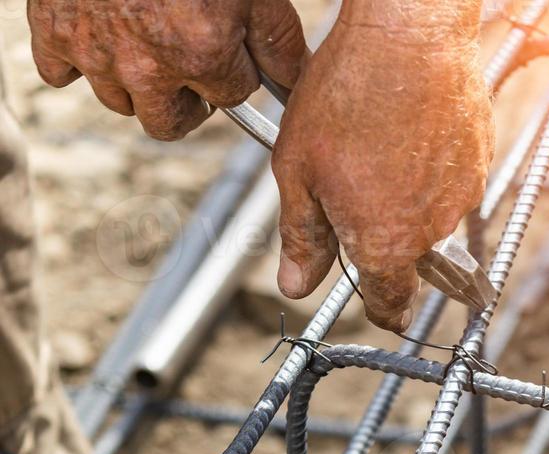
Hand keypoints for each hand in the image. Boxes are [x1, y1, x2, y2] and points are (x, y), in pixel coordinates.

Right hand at [28, 0, 307, 140]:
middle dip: (184, 101)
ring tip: (144, 38)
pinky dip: (74, 62)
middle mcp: (145, 67)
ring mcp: (95, 52)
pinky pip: (58, 75)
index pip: (230, 97)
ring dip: (134, 83)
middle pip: (168, 123)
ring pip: (118, 102)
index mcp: (201, 54)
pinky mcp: (53, 31)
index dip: (235, 71)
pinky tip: (96, 33)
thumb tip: (292, 83)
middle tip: (188, 63)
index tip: (229, 47)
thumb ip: (277, 39)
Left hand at [272, 0, 494, 331]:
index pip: (390, 305)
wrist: (408, 31)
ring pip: (429, 214)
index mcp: (385, 244)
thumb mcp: (299, 173)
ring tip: (378, 147)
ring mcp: (460, 193)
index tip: (380, 309)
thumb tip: (296, 286)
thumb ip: (302, 238)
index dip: (382, 311)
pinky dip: (430, 166)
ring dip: (407, 196)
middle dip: (383, 234)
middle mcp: (430, 230)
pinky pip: (449, 179)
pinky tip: (406, 130)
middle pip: (407, 255)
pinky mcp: (480, 157)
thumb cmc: (347, 95)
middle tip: (355, 188)